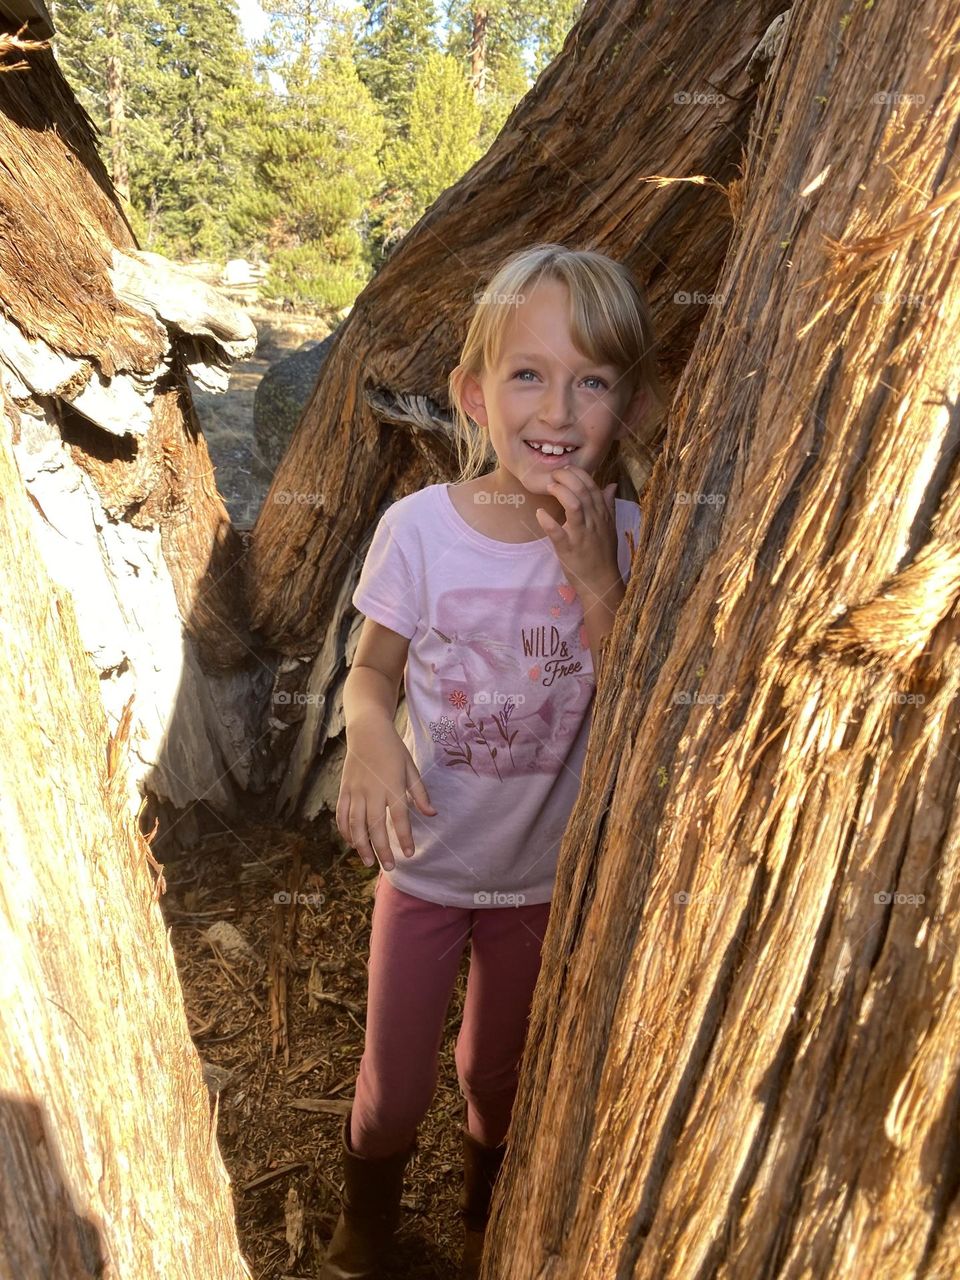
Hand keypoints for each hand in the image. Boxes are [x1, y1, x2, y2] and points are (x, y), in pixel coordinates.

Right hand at [336, 724, 436, 869]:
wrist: (367, 731)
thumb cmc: (393, 750)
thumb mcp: (411, 768)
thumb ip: (420, 793)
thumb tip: (432, 814)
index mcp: (392, 786)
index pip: (399, 818)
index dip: (405, 838)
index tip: (409, 853)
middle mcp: (372, 791)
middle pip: (376, 826)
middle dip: (382, 849)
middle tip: (390, 866)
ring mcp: (355, 791)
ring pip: (356, 824)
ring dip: (362, 845)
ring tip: (368, 862)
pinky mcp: (344, 790)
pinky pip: (342, 815)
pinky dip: (345, 831)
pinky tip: (352, 843)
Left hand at [534, 466, 621, 600]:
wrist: (601, 582)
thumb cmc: (603, 554)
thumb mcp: (609, 527)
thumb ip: (608, 505)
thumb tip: (611, 485)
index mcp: (602, 515)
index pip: (592, 486)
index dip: (578, 473)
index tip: (566, 469)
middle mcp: (594, 521)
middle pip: (582, 490)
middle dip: (566, 477)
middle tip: (553, 474)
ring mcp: (581, 535)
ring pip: (574, 506)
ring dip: (560, 492)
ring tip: (549, 486)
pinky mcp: (569, 549)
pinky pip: (558, 532)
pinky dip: (548, 521)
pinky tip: (540, 513)